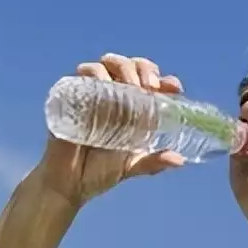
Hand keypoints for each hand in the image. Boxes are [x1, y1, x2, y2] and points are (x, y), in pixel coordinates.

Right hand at [39, 53, 186, 203]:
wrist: (67, 183)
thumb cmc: (100, 172)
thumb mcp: (132, 166)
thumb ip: (153, 162)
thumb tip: (179, 160)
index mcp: (134, 108)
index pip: (152, 82)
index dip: (164, 81)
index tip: (172, 88)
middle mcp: (116, 96)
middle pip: (132, 66)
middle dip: (143, 70)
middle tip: (148, 88)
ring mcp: (94, 93)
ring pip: (109, 63)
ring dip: (122, 68)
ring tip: (129, 85)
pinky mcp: (74, 95)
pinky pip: (83, 74)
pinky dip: (94, 73)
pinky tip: (102, 85)